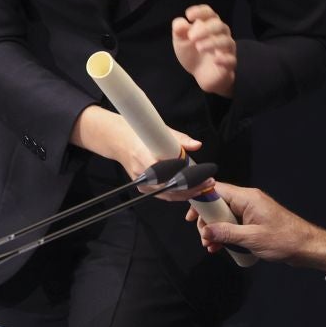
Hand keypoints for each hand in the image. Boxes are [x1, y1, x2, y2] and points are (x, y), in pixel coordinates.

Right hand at [71, 106, 209, 199]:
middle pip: (171, 189)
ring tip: (203, 186)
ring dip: (187, 193)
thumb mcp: (159, 131)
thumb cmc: (137, 133)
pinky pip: (163, 194)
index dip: (189, 179)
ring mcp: (142, 183)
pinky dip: (177, 193)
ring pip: (168, 195)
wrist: (116, 139)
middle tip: (209, 182)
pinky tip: (190, 189)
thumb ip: (179, 140)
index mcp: (145, 158)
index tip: (204, 176)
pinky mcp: (143, 188)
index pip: (170, 175)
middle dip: (193, 188)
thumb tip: (197, 145)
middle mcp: (142, 174)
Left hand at [172, 5, 237, 97]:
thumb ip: (179, 31)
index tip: (189, 15)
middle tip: (191, 37)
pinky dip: (224, 59)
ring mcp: (226, 49)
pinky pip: (231, 60)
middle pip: (219, 25)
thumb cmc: (192, 53)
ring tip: (198, 47)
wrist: (200, 75)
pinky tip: (215, 60)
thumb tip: (180, 23)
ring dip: (212, 42)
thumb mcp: (180, 42)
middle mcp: (221, 34)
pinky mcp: (229, 64)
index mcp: (209, 25)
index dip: (201, 12)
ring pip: (226, 41)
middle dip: (206, 29)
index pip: (209, 13)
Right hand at [185, 183, 325, 269]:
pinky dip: (225, 234)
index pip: (216, 190)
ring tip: (211, 246)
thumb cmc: (284, 240)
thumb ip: (226, 234)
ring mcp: (251, 211)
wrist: (306, 247)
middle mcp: (248, 200)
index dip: (200, 200)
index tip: (190, 215)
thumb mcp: (252, 238)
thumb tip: (205, 232)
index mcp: (247, 198)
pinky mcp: (253, 221)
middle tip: (204, 238)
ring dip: (215, 230)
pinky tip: (220, 247)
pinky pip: (233, 224)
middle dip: (206, 221)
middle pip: (217, 204)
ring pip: (224, 216)